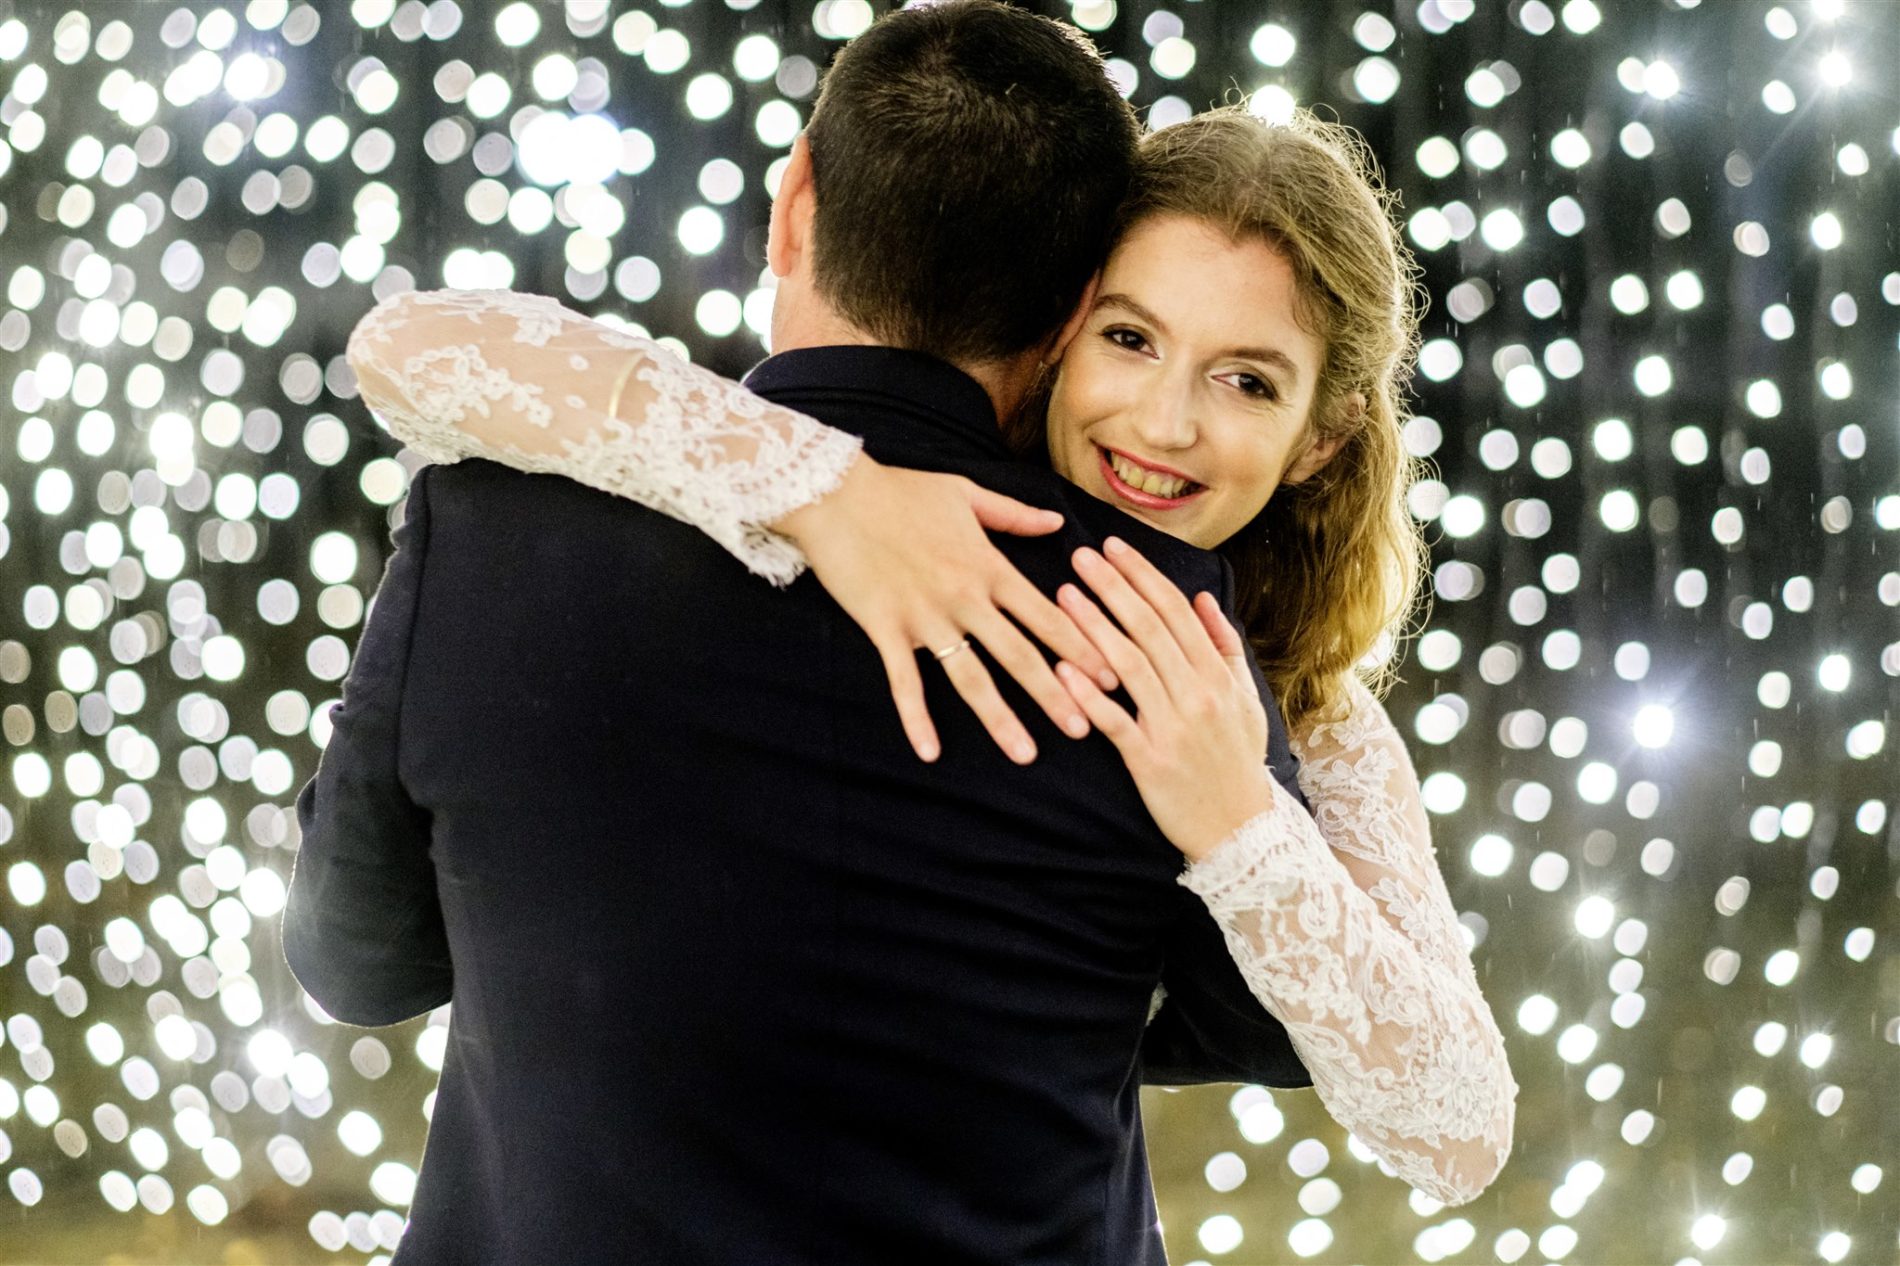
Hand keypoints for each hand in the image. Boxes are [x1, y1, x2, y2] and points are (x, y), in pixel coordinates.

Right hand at [771, 452, 1119, 764]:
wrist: (834, 493)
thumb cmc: (902, 490)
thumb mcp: (967, 493)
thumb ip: (1015, 515)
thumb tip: (1058, 523)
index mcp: (988, 566)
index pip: (1046, 614)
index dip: (1081, 647)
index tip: (1112, 677)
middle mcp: (964, 597)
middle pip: (1019, 654)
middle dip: (1055, 694)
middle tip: (1087, 729)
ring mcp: (924, 616)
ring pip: (970, 677)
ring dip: (1000, 718)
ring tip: (1026, 753)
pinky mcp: (885, 628)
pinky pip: (904, 681)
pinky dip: (916, 718)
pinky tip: (930, 752)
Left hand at [1051, 536, 1275, 862]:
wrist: (1242, 830)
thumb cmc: (1237, 760)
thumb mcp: (1245, 699)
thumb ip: (1224, 647)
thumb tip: (1204, 598)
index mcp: (1217, 675)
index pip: (1176, 611)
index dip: (1143, 576)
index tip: (1115, 547)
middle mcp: (1197, 694)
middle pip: (1149, 628)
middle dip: (1113, 586)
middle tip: (1082, 555)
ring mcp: (1173, 727)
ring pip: (1128, 665)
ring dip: (1093, 626)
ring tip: (1063, 594)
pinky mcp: (1150, 761)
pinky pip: (1115, 720)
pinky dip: (1087, 694)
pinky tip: (1060, 668)